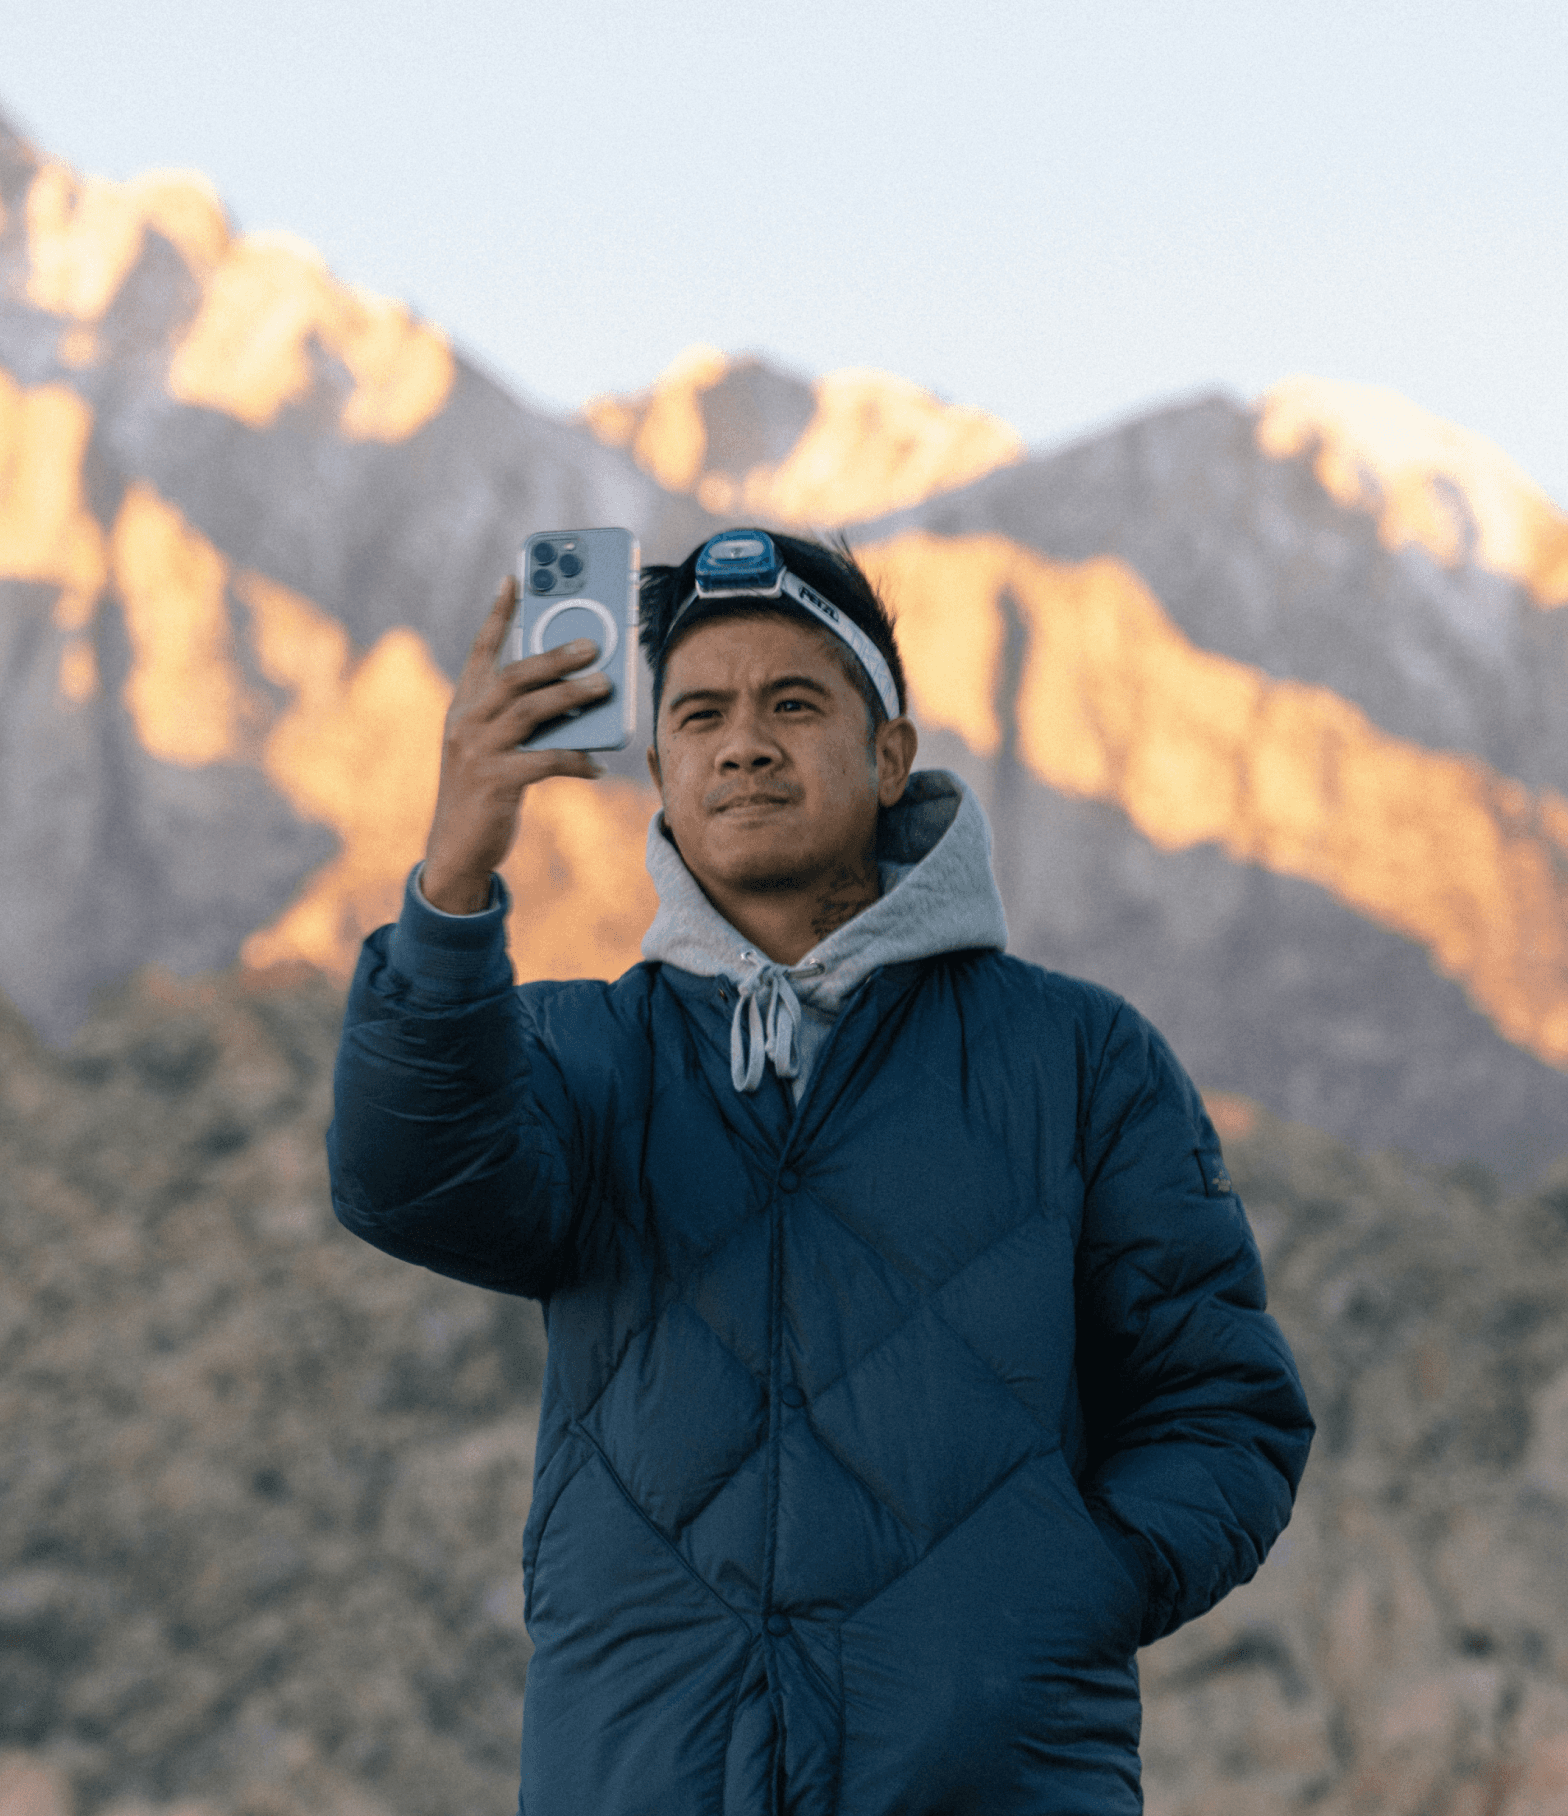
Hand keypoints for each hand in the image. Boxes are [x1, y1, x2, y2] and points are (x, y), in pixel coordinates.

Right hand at [422, 577, 609, 912]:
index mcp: (463, 705)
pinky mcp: (494, 782)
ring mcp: (476, 751)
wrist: (455, 849)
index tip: (515, 577)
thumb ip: (524, 718)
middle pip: (514, 675)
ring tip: (605, 687)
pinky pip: (544, 761)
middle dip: (555, 655)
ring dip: (571, 696)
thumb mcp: (494, 746)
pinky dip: (575, 759)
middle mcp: (465, 720)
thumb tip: (580, 696)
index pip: (481, 650)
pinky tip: (598, 765)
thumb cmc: (484, 791)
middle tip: (594, 643)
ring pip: (530, 711)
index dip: (499, 613)